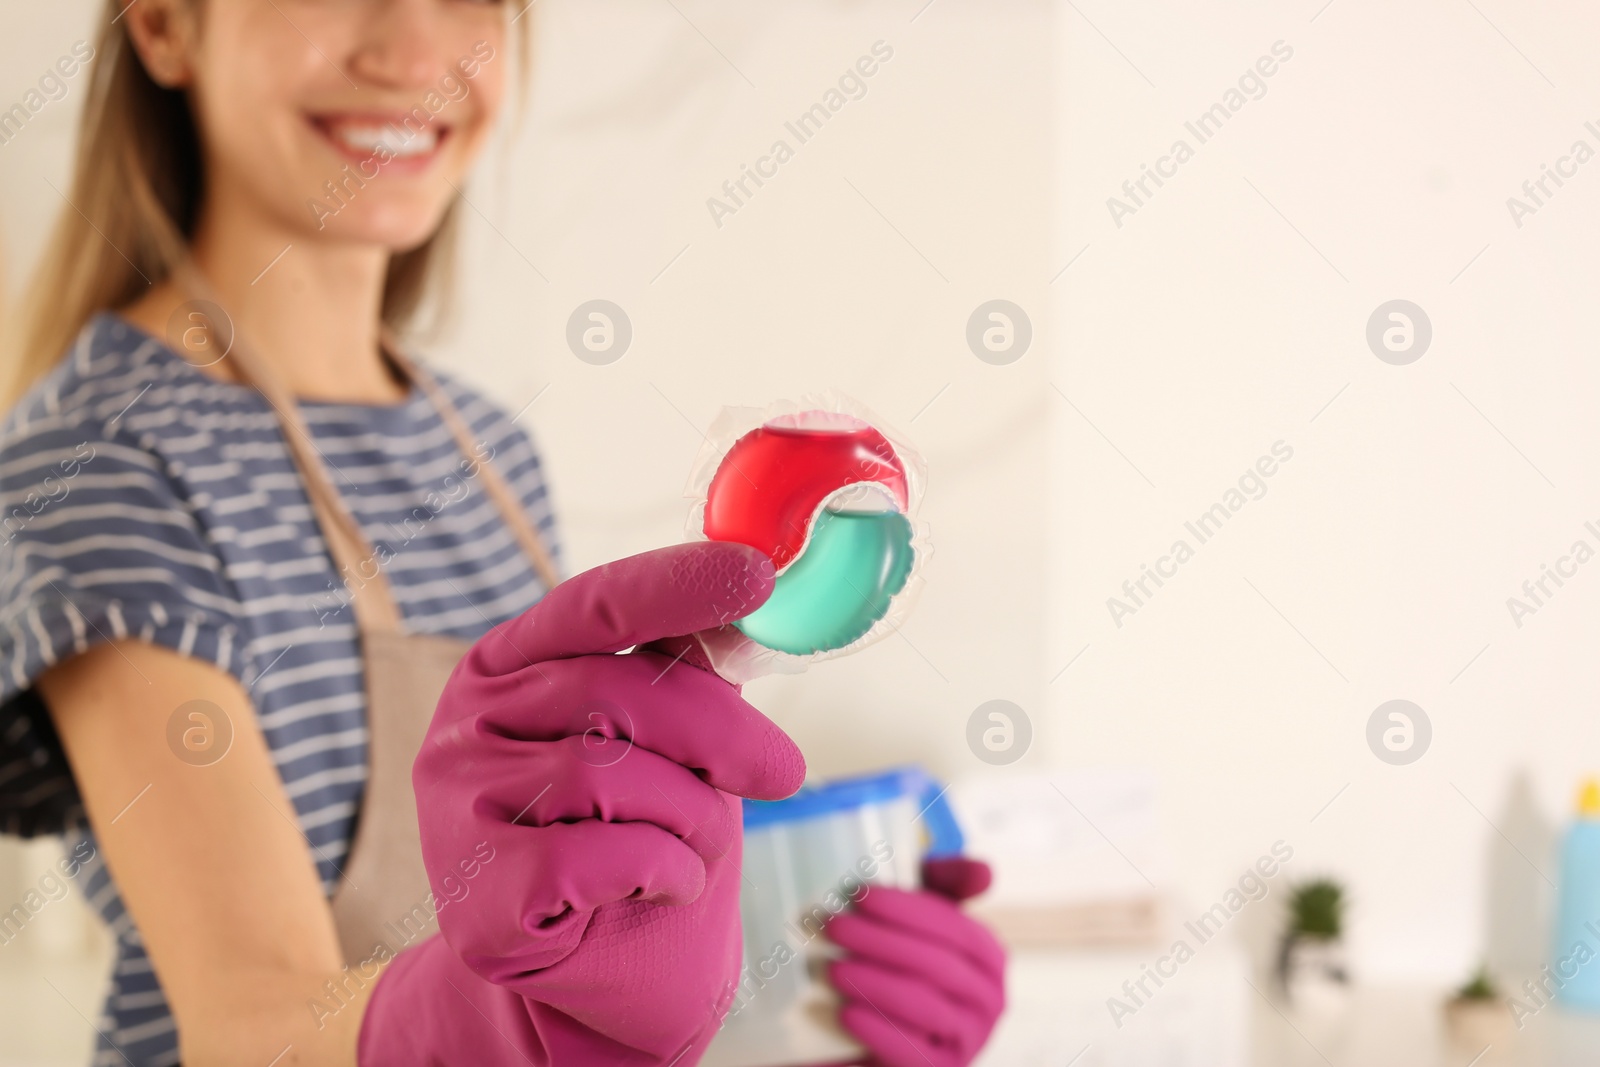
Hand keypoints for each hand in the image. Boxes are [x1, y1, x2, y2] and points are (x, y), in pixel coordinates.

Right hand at [360, 542, 805, 1064]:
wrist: (592, 974)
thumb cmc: (633, 837)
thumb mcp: (667, 743)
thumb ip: (691, 670)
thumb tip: (755, 585)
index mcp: (512, 663)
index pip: (595, 604)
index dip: (674, 584)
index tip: (755, 575)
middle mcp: (468, 722)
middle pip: (613, 690)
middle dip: (718, 734)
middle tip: (783, 771)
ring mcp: (455, 806)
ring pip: (606, 774)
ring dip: (691, 816)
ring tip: (699, 846)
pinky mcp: (474, 894)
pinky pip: (594, 857)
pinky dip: (659, 871)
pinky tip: (663, 886)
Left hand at [825, 858, 1006, 1066]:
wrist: (883, 1038)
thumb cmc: (903, 966)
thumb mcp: (921, 923)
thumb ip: (946, 886)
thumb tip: (984, 871)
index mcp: (988, 957)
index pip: (955, 928)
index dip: (908, 908)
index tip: (861, 894)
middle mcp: (990, 1000)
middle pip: (938, 965)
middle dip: (882, 941)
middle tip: (834, 926)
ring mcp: (971, 1040)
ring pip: (927, 1006)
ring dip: (876, 983)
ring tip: (833, 968)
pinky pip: (914, 1052)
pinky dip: (879, 1031)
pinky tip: (845, 1012)